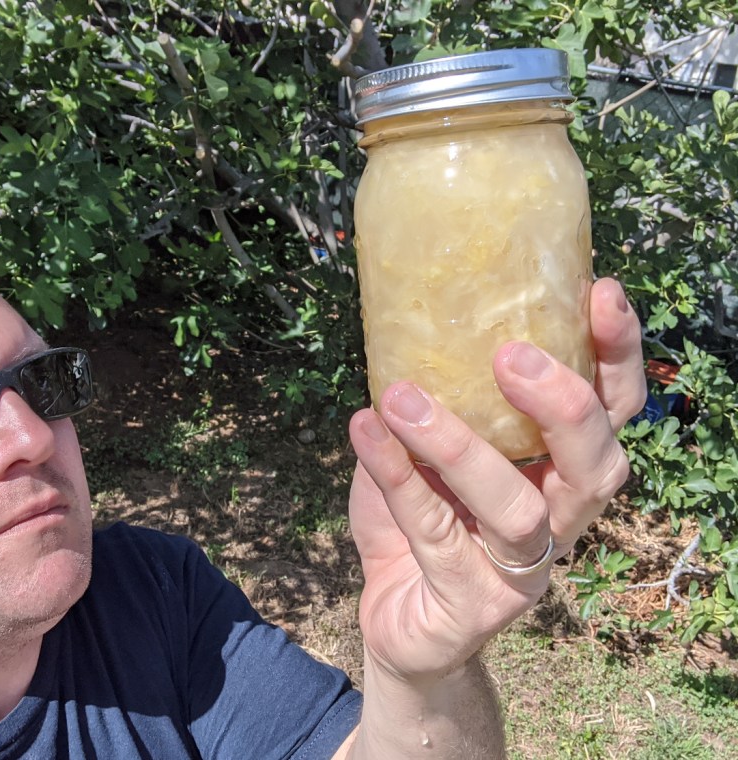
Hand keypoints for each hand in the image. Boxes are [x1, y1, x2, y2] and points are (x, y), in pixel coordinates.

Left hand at [347, 278, 645, 681]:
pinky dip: (395, 478)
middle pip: (597, 467)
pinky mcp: (472, 606)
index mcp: (561, 473)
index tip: (599, 293)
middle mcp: (558, 522)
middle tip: (511, 354)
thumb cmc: (421, 521)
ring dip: (458, 445)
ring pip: (515, 508)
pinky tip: (363, 432)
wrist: (395, 617)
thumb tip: (408, 320)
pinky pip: (434, 534)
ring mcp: (520, 572)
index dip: (617, 357)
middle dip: (564, 406)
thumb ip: (438, 398)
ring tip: (403, 397)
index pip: (613, 414)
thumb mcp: (429, 450)